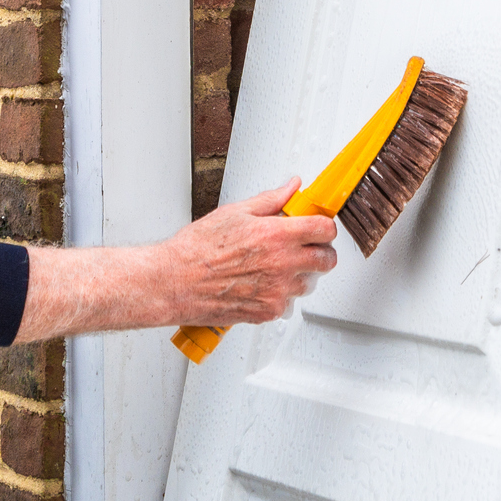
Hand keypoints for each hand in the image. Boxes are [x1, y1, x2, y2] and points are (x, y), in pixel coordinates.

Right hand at [158, 179, 337, 326]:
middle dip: (320, 252)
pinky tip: (260, 284)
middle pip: (326, 260)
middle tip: (305, 246)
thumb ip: (271, 200)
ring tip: (273, 266)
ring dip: (298, 274)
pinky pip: (287, 303)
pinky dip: (279, 295)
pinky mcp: (267, 312)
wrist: (174, 282)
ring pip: (308, 283)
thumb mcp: (235, 213)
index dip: (325, 227)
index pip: (324, 230)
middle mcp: (281, 264)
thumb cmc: (196, 249)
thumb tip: (291, 188)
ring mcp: (276, 291)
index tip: (318, 226)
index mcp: (275, 235)